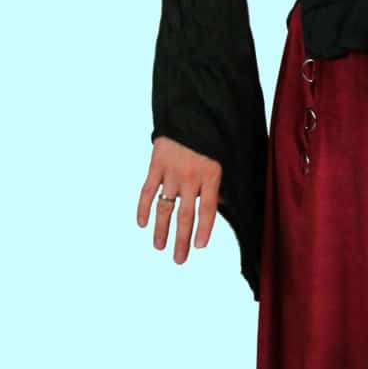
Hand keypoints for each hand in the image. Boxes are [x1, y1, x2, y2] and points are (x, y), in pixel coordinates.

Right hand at [137, 136, 221, 264]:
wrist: (191, 108)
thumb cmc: (211, 134)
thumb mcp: (224, 155)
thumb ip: (221, 181)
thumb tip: (223, 204)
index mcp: (211, 174)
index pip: (208, 209)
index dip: (204, 230)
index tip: (199, 246)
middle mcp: (190, 177)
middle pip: (186, 215)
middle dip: (181, 240)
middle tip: (179, 260)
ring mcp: (171, 171)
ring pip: (165, 207)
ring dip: (161, 230)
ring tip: (159, 247)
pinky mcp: (156, 164)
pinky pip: (147, 190)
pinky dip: (143, 208)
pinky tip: (142, 223)